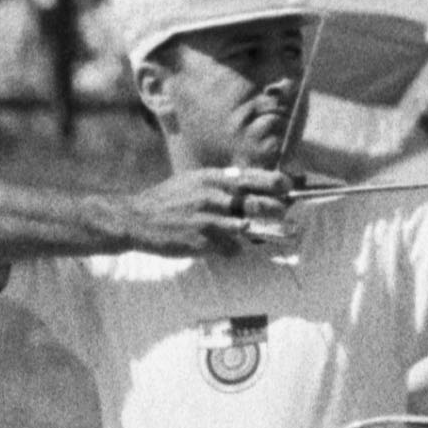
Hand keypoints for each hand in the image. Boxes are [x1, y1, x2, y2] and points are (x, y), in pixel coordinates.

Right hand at [120, 166, 290, 259]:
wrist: (137, 218)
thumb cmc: (169, 200)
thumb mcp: (194, 180)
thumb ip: (221, 181)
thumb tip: (248, 182)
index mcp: (212, 178)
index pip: (254, 177)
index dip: (277, 182)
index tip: (290, 186)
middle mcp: (212, 195)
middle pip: (256, 202)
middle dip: (275, 209)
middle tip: (283, 213)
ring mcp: (207, 218)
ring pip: (245, 227)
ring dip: (253, 230)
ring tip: (249, 230)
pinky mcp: (201, 240)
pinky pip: (230, 248)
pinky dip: (230, 250)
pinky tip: (220, 247)